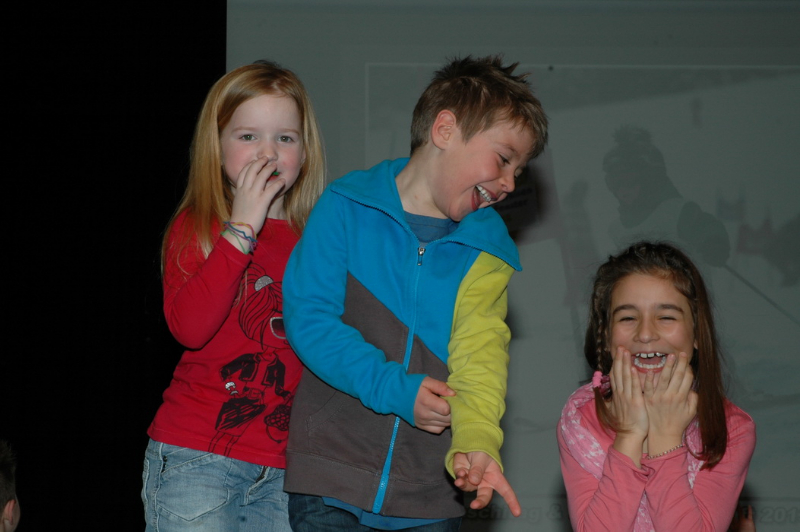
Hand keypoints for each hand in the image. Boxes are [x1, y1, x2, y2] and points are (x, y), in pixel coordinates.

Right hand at [228, 156, 285, 235]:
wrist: (240, 229)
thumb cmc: (240, 218)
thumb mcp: (239, 203)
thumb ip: (243, 195)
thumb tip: (249, 191)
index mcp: (239, 190)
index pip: (243, 172)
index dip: (250, 165)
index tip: (255, 161)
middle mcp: (245, 190)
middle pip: (252, 170)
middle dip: (260, 162)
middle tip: (266, 158)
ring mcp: (253, 195)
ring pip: (261, 176)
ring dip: (269, 169)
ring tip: (274, 165)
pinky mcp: (262, 202)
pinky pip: (271, 189)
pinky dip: (278, 184)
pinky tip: (283, 180)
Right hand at [413, 377, 453, 433]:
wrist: (397, 394)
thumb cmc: (413, 386)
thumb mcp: (426, 381)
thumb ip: (441, 386)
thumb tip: (453, 394)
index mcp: (427, 402)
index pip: (447, 409)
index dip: (452, 404)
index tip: (451, 398)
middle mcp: (425, 414)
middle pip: (447, 419)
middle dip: (453, 411)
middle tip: (450, 403)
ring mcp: (423, 422)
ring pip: (445, 425)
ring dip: (448, 418)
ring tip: (445, 409)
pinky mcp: (422, 426)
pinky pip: (438, 429)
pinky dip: (442, 424)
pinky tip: (440, 416)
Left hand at [453, 452, 520, 516]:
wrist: (468, 442)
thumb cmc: (481, 449)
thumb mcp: (482, 457)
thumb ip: (478, 469)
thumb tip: (474, 481)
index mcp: (495, 477)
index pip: (506, 491)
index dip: (512, 501)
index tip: (517, 513)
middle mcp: (484, 482)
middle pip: (484, 496)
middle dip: (479, 502)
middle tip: (474, 505)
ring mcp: (472, 481)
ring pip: (469, 488)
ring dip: (464, 485)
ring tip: (460, 480)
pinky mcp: (462, 477)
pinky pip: (460, 482)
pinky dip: (459, 478)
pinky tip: (460, 472)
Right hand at [608, 346, 648, 463]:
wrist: (630, 434)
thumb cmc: (628, 422)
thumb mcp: (620, 407)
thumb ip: (620, 396)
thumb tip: (619, 389)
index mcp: (618, 394)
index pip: (616, 375)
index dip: (617, 363)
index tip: (618, 352)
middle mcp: (620, 393)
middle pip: (618, 372)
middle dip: (619, 359)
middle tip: (620, 346)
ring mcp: (627, 397)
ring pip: (624, 377)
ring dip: (624, 363)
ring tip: (624, 351)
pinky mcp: (635, 403)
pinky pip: (633, 388)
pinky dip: (632, 378)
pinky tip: (632, 368)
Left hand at [643, 352, 697, 454]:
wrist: (663, 434)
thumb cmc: (678, 422)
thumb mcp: (691, 412)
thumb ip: (694, 399)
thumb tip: (692, 387)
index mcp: (682, 398)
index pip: (687, 379)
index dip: (688, 369)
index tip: (687, 362)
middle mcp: (671, 396)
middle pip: (677, 376)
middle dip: (680, 363)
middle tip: (682, 353)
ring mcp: (659, 397)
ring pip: (664, 378)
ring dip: (667, 366)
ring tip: (670, 356)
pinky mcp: (648, 399)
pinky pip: (649, 386)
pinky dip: (650, 378)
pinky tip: (651, 370)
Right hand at [729, 504, 755, 531]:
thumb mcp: (734, 530)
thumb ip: (731, 526)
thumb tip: (728, 523)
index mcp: (732, 526)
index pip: (729, 517)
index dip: (727, 512)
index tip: (726, 508)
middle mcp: (736, 522)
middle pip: (733, 513)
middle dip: (732, 508)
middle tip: (730, 502)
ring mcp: (743, 521)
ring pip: (740, 512)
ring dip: (739, 507)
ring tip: (737, 502)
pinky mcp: (749, 521)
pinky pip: (749, 514)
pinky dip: (749, 510)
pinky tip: (749, 506)